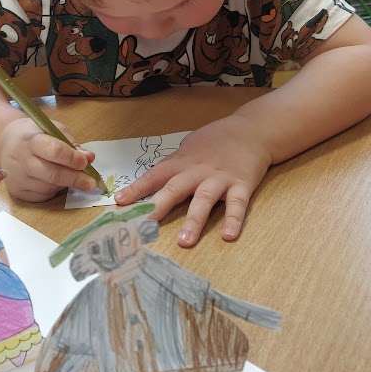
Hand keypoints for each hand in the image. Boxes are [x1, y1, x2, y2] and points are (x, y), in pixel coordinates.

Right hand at [0, 118, 96, 200]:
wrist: (5, 144)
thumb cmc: (33, 135)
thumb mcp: (52, 129)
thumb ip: (71, 144)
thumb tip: (89, 158)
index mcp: (30, 140)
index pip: (54, 151)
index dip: (72, 158)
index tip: (86, 162)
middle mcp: (21, 160)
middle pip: (52, 174)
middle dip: (75, 179)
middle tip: (91, 183)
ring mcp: (18, 178)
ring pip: (49, 187)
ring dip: (65, 184)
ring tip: (70, 176)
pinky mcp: (17, 192)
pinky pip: (42, 195)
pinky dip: (54, 190)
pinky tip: (53, 181)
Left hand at [114, 114, 270, 246]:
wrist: (251, 130)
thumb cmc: (215, 140)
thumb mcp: (189, 149)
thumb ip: (172, 166)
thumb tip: (150, 183)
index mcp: (181, 163)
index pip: (154, 176)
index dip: (136, 189)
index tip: (119, 202)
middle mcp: (197, 171)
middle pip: (175, 189)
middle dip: (158, 207)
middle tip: (143, 226)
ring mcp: (220, 178)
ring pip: (204, 199)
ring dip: (194, 220)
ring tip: (184, 241)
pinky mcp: (242, 184)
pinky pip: (237, 204)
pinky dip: (234, 220)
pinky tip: (229, 236)